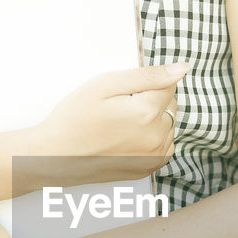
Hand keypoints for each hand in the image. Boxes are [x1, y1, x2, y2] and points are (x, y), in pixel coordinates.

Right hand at [36, 63, 187, 184]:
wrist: (55, 156)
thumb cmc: (75, 118)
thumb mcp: (106, 85)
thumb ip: (148, 75)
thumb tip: (182, 68)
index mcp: (147, 112)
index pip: (168, 84)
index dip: (145, 84)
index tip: (123, 92)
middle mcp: (156, 137)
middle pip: (170, 104)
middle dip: (152, 100)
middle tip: (118, 108)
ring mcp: (154, 157)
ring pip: (168, 125)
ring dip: (153, 120)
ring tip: (120, 124)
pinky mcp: (148, 169)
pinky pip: (164, 145)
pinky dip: (152, 138)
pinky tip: (128, 137)